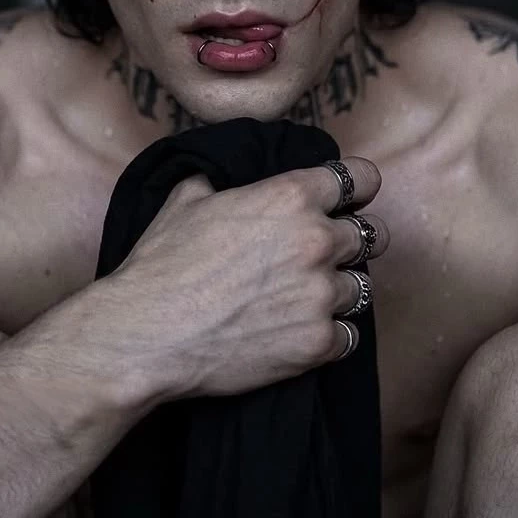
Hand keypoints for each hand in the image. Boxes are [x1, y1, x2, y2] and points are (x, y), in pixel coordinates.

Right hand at [100, 159, 387, 402]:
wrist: (146, 334)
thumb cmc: (161, 266)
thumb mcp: (186, 199)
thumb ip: (222, 179)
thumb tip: (227, 174)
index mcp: (291, 197)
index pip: (361, 179)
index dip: (356, 188)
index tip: (351, 200)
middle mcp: (317, 241)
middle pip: (371, 235)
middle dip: (353, 242)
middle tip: (327, 255)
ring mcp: (321, 295)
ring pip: (361, 287)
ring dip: (338, 291)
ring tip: (305, 299)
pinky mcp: (318, 343)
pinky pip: (348, 335)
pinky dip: (330, 335)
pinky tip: (301, 331)